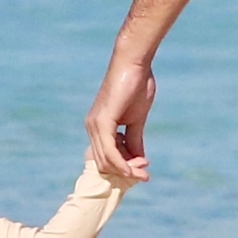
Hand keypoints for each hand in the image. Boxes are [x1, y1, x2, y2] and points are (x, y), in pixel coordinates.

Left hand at [85, 54, 155, 180]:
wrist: (134, 63)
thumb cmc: (136, 85)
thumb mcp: (137, 119)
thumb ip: (135, 139)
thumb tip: (138, 159)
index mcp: (99, 126)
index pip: (107, 157)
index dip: (124, 167)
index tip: (143, 171)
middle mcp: (92, 127)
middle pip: (105, 163)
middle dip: (126, 172)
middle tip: (145, 175)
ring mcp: (95, 124)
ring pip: (106, 160)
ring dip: (126, 170)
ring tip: (144, 172)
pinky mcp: (102, 121)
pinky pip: (109, 151)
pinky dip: (121, 163)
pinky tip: (134, 169)